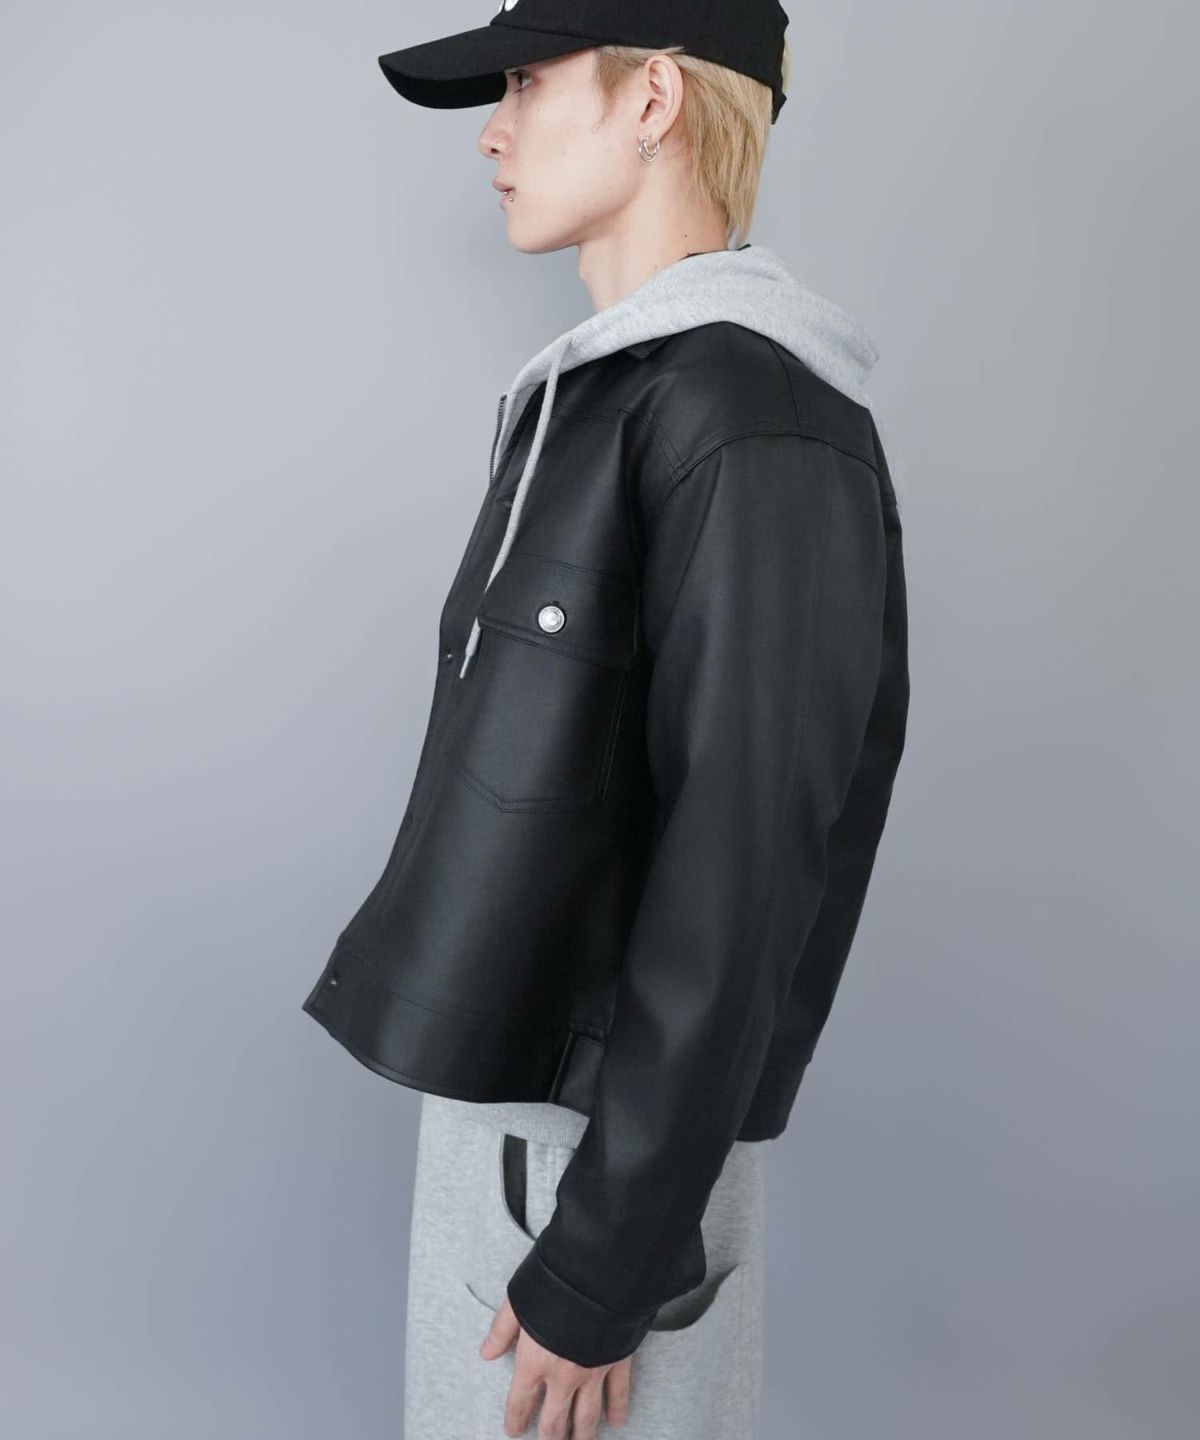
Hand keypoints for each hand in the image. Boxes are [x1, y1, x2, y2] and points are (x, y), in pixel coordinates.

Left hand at [478, 1293, 631, 1436]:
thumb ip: (501, 1329)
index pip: (520, 1403)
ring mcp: (592, 1372)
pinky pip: (617, 1393)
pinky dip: (616, 1409)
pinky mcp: (617, 1361)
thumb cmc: (555, 1283)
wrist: (598, 1275)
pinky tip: (616, 1421)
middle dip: (549, 1437)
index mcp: (534, 1362)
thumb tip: (486, 1352)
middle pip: (554, 1420)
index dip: (515, 1421)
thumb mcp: (517, 1300)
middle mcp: (563, 1376)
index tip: (514, 1431)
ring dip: (581, 1434)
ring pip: (586, 1416)